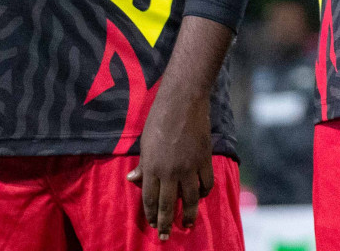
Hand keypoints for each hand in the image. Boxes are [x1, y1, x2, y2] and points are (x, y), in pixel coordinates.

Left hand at [128, 84, 213, 240]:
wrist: (184, 103)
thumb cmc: (159, 120)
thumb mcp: (144, 144)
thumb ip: (142, 165)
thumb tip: (133, 180)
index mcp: (152, 168)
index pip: (150, 199)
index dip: (150, 215)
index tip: (152, 225)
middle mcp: (170, 171)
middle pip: (168, 204)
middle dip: (166, 223)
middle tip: (165, 237)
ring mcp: (189, 166)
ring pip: (190, 198)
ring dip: (189, 214)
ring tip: (187, 225)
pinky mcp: (205, 159)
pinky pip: (206, 183)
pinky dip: (204, 192)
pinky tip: (201, 196)